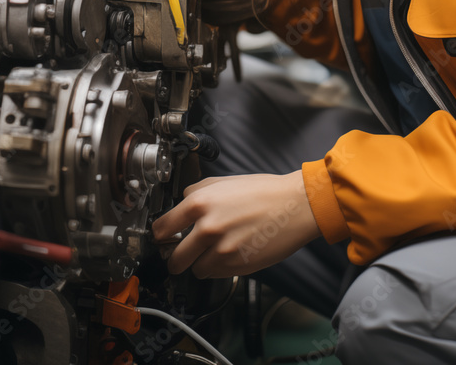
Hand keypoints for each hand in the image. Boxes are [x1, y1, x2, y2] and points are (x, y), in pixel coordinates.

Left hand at [151, 171, 320, 277]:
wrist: (294, 206)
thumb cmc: (263, 192)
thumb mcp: (222, 181)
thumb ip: (197, 192)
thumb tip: (181, 204)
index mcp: (199, 203)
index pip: (162, 228)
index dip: (161, 235)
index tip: (163, 238)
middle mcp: (207, 228)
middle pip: (175, 258)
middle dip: (177, 258)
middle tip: (182, 254)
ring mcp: (222, 250)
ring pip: (195, 270)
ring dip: (200, 264)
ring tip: (212, 252)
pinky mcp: (237, 266)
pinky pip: (215, 275)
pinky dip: (218, 268)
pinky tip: (229, 253)